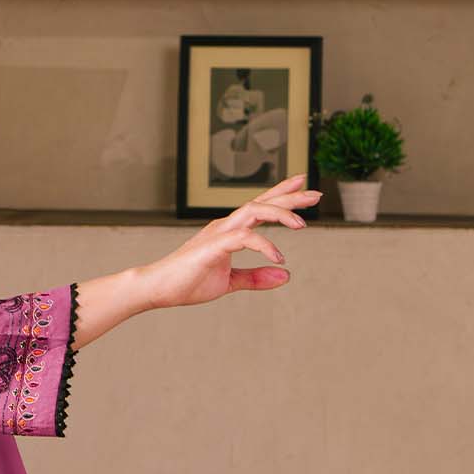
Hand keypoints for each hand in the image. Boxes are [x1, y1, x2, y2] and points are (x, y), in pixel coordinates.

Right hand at [133, 176, 321, 309]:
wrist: (157, 289)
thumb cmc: (187, 283)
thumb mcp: (229, 282)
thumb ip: (256, 277)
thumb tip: (286, 275)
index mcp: (229, 231)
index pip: (260, 206)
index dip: (282, 193)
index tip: (304, 183)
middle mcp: (225, 225)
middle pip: (262, 202)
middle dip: (290, 196)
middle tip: (316, 194)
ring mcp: (218, 233)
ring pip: (254, 211)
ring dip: (280, 213)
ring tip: (302, 224)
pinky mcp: (212, 246)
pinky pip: (244, 238)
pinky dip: (264, 246)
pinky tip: (278, 257)